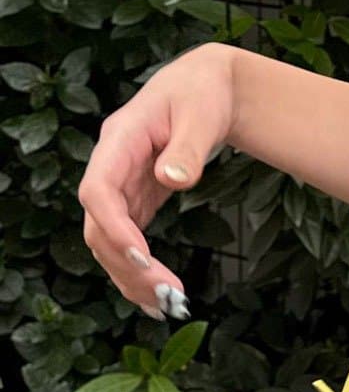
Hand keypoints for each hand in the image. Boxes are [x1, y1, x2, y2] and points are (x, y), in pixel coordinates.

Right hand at [77, 42, 236, 319]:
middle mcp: (112, 166)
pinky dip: (139, 268)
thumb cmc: (203, 92)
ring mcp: (122, 184)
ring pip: (109, 239)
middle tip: (164, 296)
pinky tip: (158, 294)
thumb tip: (173, 179)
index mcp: (120, 140)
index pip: (98, 190)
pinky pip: (128, 239)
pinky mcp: (137, 198)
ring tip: (164, 306)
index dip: (114, 226)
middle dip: (126, 264)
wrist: (207, 86)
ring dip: (130, 276)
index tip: (141, 258)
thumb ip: (188, 148)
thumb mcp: (201, 114)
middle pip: (100, 225)